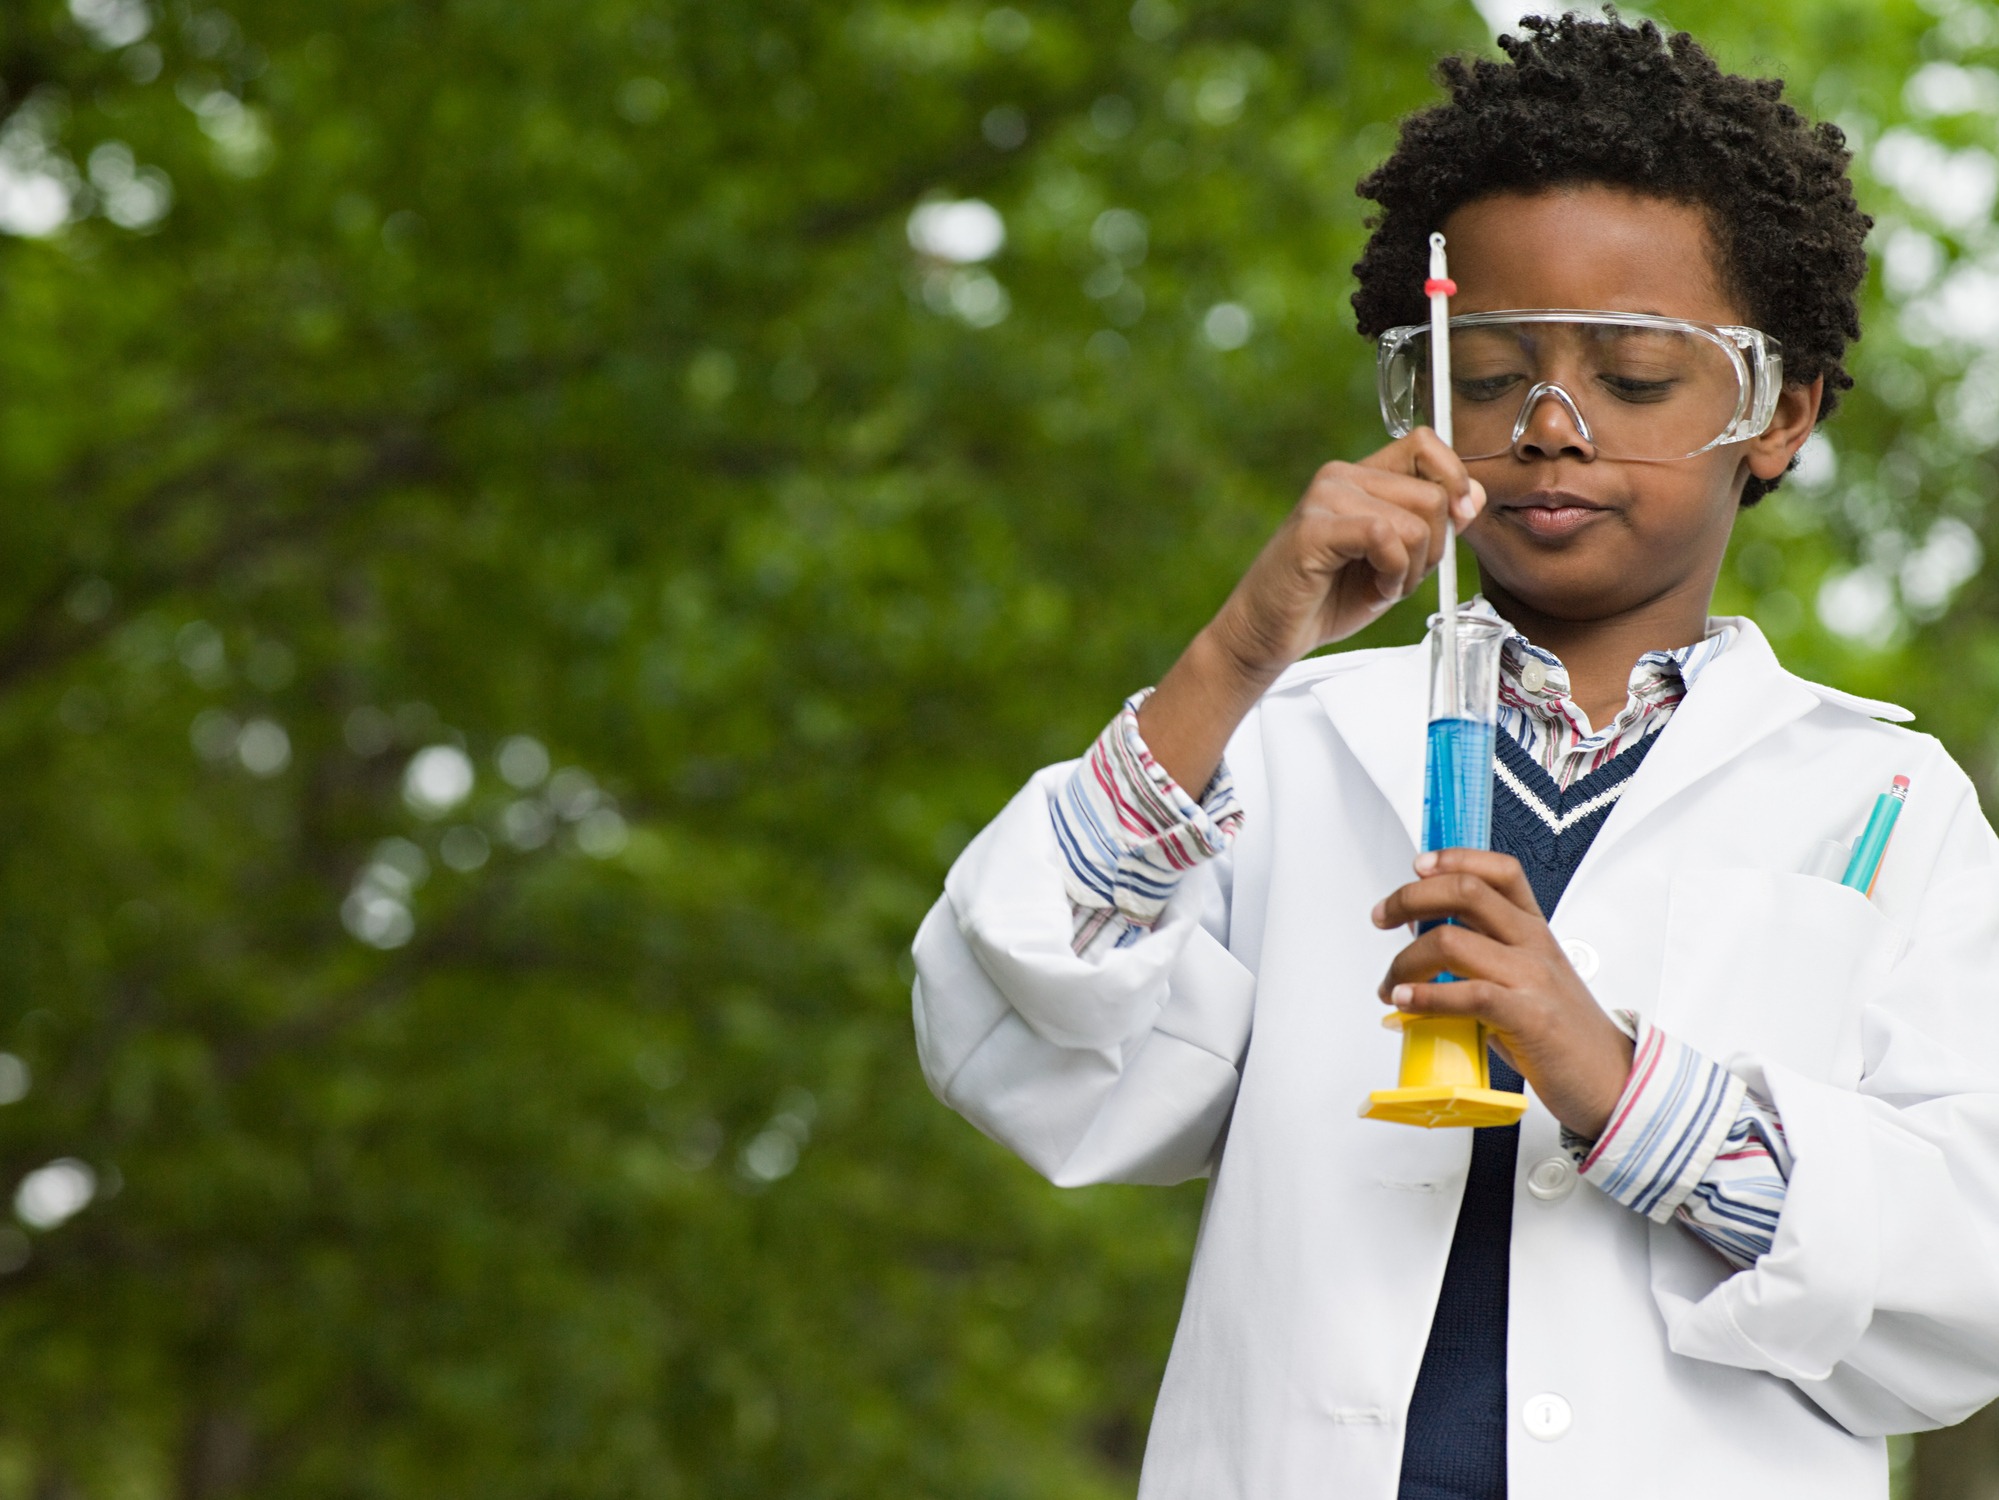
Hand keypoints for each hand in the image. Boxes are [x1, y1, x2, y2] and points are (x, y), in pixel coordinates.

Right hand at [1137, 429, 1483, 793]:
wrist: (1267, 634)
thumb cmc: (1326, 599)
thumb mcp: (1395, 561)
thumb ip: (1431, 526)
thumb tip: (1474, 496)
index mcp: (1360, 477)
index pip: (1425, 444)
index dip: (1454, 478)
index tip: (1458, 519)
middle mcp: (1341, 476)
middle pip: (1433, 495)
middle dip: (1433, 549)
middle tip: (1399, 577)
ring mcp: (1325, 498)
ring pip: (1416, 522)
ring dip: (1411, 569)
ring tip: (1380, 585)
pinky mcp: (1314, 528)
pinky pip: (1385, 537)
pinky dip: (1392, 573)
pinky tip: (1373, 589)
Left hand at [1371, 848, 1634, 1139]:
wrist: (1611, 1081)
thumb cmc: (1561, 1033)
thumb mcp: (1524, 978)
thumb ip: (1481, 953)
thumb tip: (1422, 932)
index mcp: (1535, 929)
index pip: (1499, 871)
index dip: (1454, 859)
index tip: (1418, 866)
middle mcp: (1534, 944)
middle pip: (1466, 892)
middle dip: (1410, 898)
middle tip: (1381, 918)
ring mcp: (1533, 979)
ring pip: (1453, 940)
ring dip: (1405, 961)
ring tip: (1389, 985)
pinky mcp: (1529, 1018)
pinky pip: (1468, 994)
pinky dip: (1425, 997)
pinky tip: (1405, 1003)